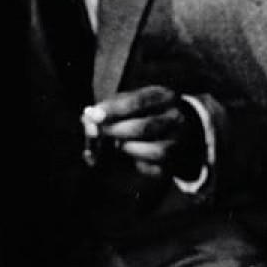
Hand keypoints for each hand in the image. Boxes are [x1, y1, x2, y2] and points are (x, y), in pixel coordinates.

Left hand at [81, 87, 203, 180]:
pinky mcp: (176, 161)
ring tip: (121, 145)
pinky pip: (156, 169)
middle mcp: (176, 117)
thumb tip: (87, 120)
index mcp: (163, 97)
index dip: (112, 110)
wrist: (179, 128)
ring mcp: (180, 140)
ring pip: (155, 151)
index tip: (93, 116)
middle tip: (100, 133)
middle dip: (116, 132)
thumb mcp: (131, 102)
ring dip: (130, 149)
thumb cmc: (144, 112)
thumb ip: (109, 108)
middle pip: (143, 128)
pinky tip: (135, 158)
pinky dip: (140, 165)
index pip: (136, 102)